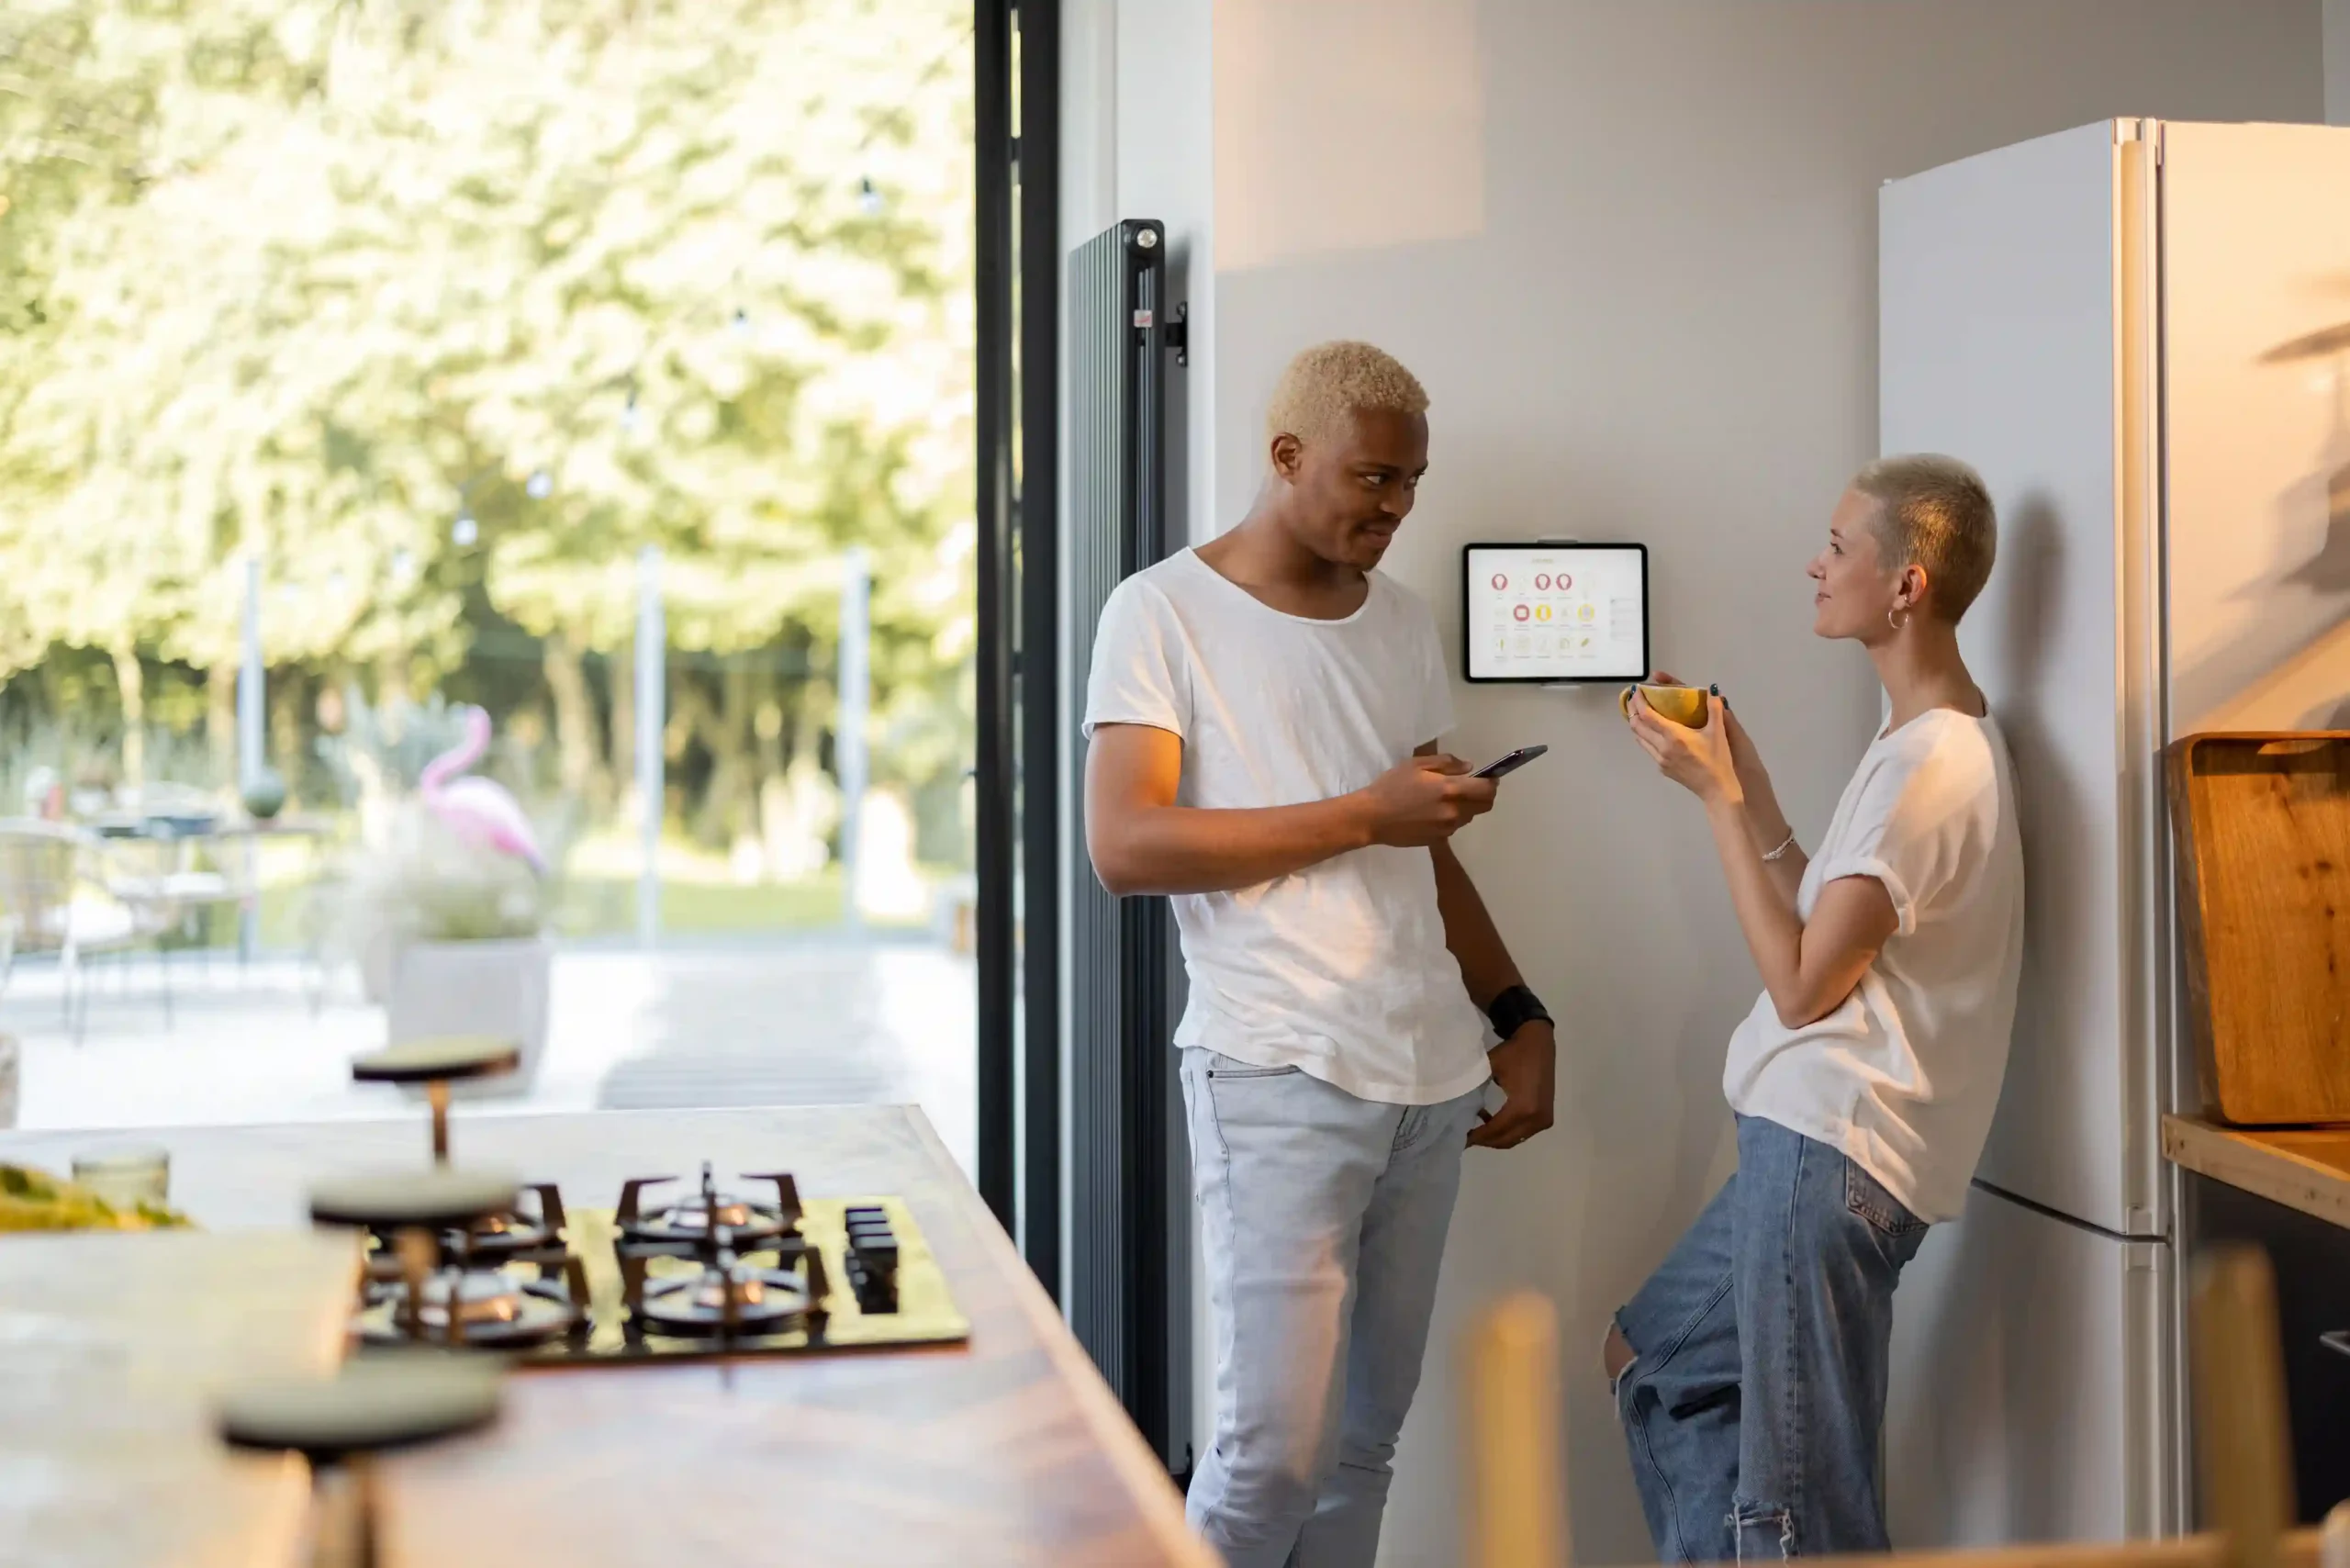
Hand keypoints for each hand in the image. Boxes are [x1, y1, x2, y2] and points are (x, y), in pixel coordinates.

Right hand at [1358, 755, 1497, 847]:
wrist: (1371, 818)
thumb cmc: (1391, 786)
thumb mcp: (1416, 765)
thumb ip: (1446, 763)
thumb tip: (1469, 767)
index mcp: (1450, 789)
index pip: (1487, 789)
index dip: (1492, 782)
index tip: (1487, 777)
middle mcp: (1454, 810)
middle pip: (1485, 806)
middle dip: (1484, 795)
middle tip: (1471, 787)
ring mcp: (1447, 828)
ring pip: (1470, 817)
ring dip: (1467, 807)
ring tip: (1447, 799)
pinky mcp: (1439, 839)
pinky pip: (1455, 826)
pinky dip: (1452, 818)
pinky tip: (1433, 812)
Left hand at [1469, 1019, 1554, 1149]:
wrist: (1538, 1041)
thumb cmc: (1513, 1053)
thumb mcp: (1489, 1069)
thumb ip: (1474, 1089)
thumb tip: (1456, 1107)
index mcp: (1522, 1108)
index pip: (1495, 1130)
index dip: (1477, 1136)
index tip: (1460, 1138)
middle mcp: (1536, 1119)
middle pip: (1506, 1139)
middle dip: (1485, 1140)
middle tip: (1466, 1136)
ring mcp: (1543, 1119)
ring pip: (1515, 1138)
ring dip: (1496, 1137)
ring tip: (1476, 1129)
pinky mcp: (1546, 1116)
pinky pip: (1524, 1131)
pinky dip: (1509, 1130)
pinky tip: (1492, 1120)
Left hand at [1627, 691, 1741, 804]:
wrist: (1716, 789)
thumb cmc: (1718, 759)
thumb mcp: (1718, 732)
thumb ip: (1715, 708)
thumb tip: (1712, 688)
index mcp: (1674, 736)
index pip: (1647, 715)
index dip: (1638, 701)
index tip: (1637, 690)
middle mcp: (1662, 747)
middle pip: (1637, 726)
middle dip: (1633, 709)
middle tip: (1635, 698)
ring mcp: (1660, 760)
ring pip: (1639, 738)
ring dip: (1636, 723)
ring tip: (1639, 712)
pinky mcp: (1662, 768)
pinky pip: (1648, 748)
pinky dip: (1645, 736)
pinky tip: (1652, 731)